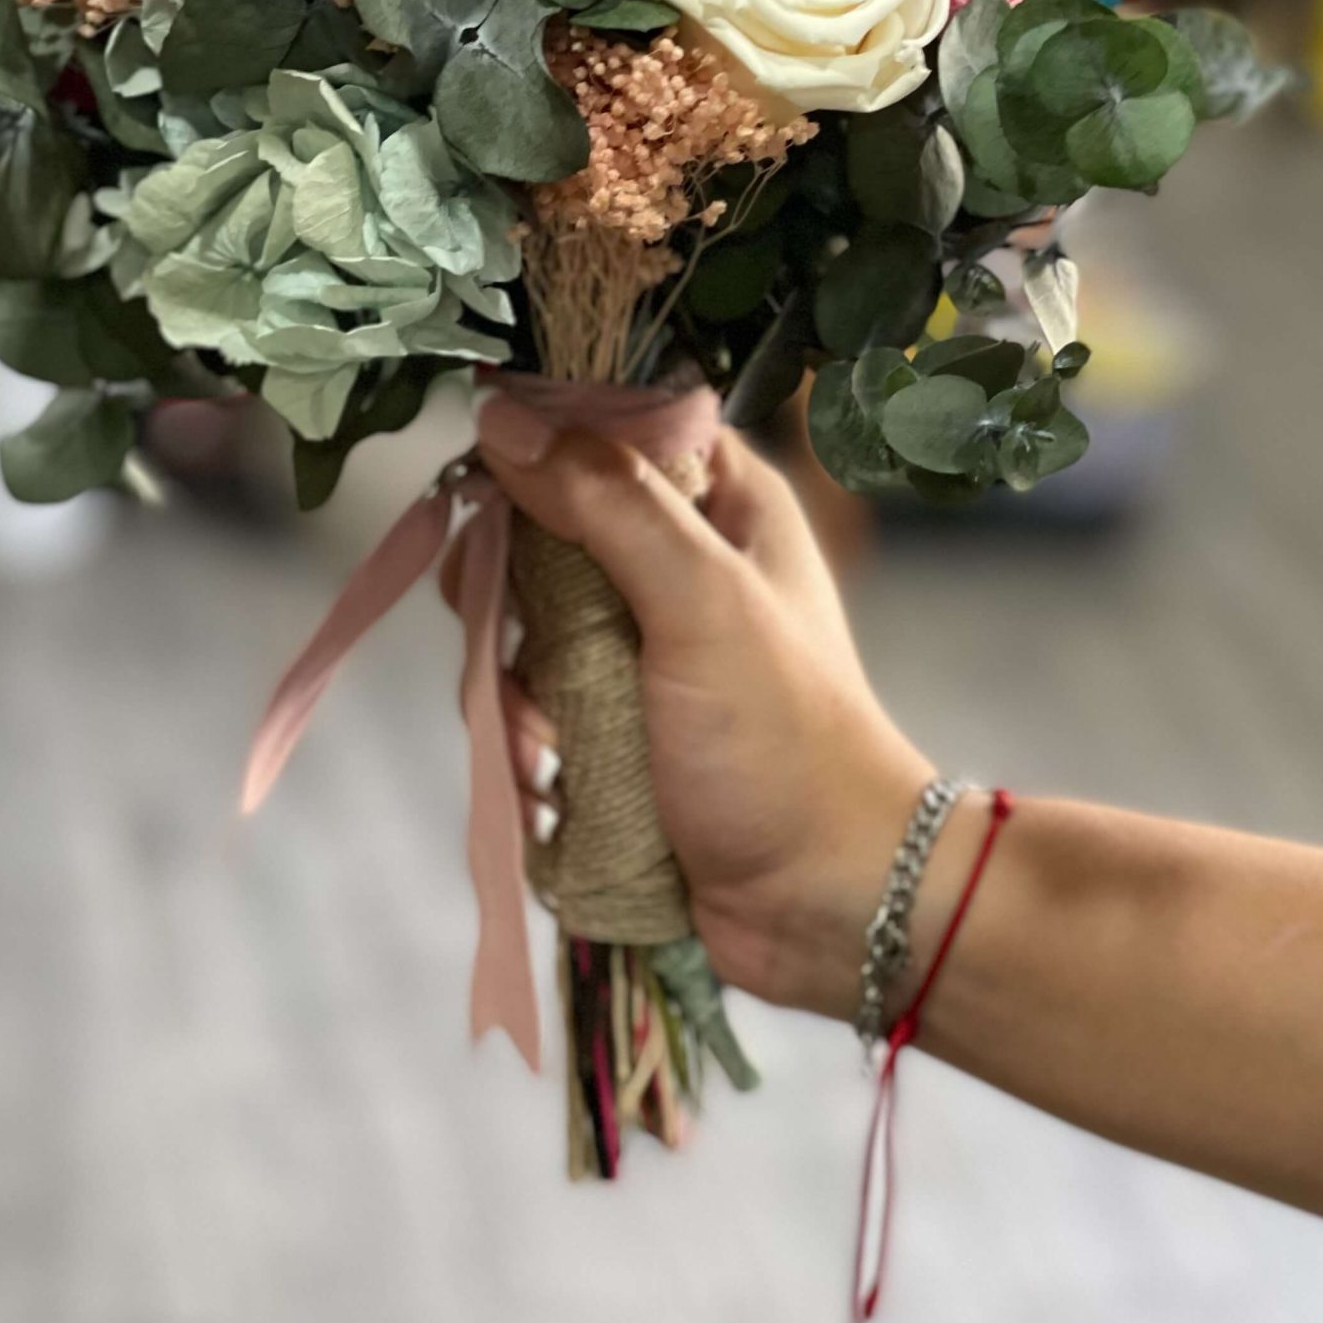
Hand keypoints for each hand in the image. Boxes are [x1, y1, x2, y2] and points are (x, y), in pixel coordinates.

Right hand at [465, 401, 939, 1021]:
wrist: (827, 906)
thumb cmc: (784, 742)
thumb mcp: (701, 601)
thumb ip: (605, 502)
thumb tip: (505, 416)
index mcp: (723, 501)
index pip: (610, 422)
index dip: (544, 444)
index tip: (494, 485)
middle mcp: (680, 558)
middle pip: (544, 524)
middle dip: (512, 588)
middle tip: (515, 635)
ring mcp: (642, 645)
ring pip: (525, 618)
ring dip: (516, 679)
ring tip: (549, 739)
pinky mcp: (614, 721)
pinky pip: (532, 697)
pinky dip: (525, 735)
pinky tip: (547, 776)